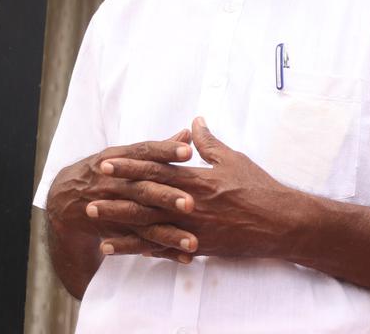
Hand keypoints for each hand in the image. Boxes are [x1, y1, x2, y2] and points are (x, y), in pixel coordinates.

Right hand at [44, 130, 196, 260]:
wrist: (64, 200)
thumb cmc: (104, 171)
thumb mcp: (123, 156)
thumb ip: (157, 149)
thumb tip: (187, 134)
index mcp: (119, 160)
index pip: (143, 152)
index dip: (164, 151)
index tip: (189, 152)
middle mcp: (115, 184)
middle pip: (142, 190)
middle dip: (166, 197)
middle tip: (190, 203)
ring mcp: (114, 210)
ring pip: (143, 222)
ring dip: (168, 233)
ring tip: (192, 242)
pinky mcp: (117, 231)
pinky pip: (141, 244)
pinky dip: (163, 251)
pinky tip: (185, 257)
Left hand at [95, 117, 299, 259]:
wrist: (278, 222)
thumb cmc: (259, 188)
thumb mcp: (234, 159)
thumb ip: (210, 143)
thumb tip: (195, 122)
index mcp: (197, 180)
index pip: (156, 170)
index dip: (130, 166)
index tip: (108, 161)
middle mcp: (189, 204)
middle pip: (146, 197)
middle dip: (116, 192)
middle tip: (91, 188)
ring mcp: (191, 228)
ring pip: (147, 224)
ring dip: (119, 220)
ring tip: (95, 216)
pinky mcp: (196, 246)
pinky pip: (160, 247)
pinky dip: (137, 247)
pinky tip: (117, 247)